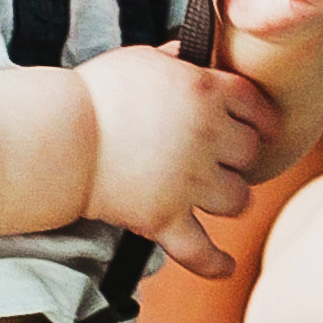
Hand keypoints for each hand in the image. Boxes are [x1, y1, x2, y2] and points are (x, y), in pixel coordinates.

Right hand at [75, 46, 278, 280]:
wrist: (60, 135)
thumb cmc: (97, 93)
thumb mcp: (145, 59)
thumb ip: (179, 60)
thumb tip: (191, 56)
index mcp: (206, 91)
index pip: (258, 106)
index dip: (262, 120)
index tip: (261, 128)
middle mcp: (207, 136)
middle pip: (251, 154)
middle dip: (241, 158)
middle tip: (224, 160)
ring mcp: (188, 181)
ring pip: (238, 200)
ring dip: (231, 199)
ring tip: (217, 197)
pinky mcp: (164, 217)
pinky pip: (200, 250)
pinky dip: (215, 262)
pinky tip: (226, 266)